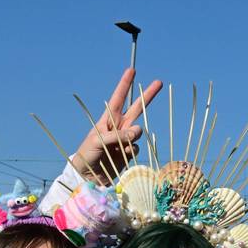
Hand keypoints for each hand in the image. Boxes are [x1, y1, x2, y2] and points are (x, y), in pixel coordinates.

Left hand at [73, 68, 162, 184]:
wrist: (88, 176)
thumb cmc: (87, 155)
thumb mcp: (97, 141)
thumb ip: (117, 136)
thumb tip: (137, 133)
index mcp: (108, 119)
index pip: (118, 98)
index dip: (125, 84)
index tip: (132, 70)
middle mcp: (118, 127)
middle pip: (137, 108)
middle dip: (147, 95)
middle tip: (160, 82)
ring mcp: (124, 140)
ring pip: (138, 131)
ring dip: (133, 136)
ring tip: (122, 146)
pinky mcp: (128, 153)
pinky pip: (136, 148)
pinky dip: (131, 151)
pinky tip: (122, 155)